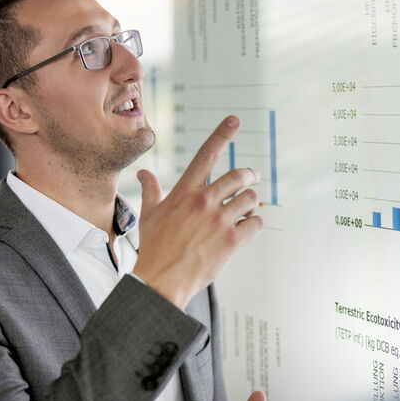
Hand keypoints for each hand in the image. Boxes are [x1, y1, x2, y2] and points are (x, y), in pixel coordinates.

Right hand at [132, 116, 263, 308]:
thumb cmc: (155, 248)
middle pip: (238, 175)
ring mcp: (219, 220)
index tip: (234, 120)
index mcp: (184, 192)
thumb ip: (150, 191)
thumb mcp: (149, 215)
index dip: (222, 134)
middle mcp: (203, 201)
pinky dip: (255, 224)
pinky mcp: (232, 240)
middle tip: (254, 178)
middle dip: (250, 175)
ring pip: (251, 198)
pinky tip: (248, 228)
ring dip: (252, 203)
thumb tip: (143, 173)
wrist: (161, 280)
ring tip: (246, 210)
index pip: (206, 154)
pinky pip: (256, 222)